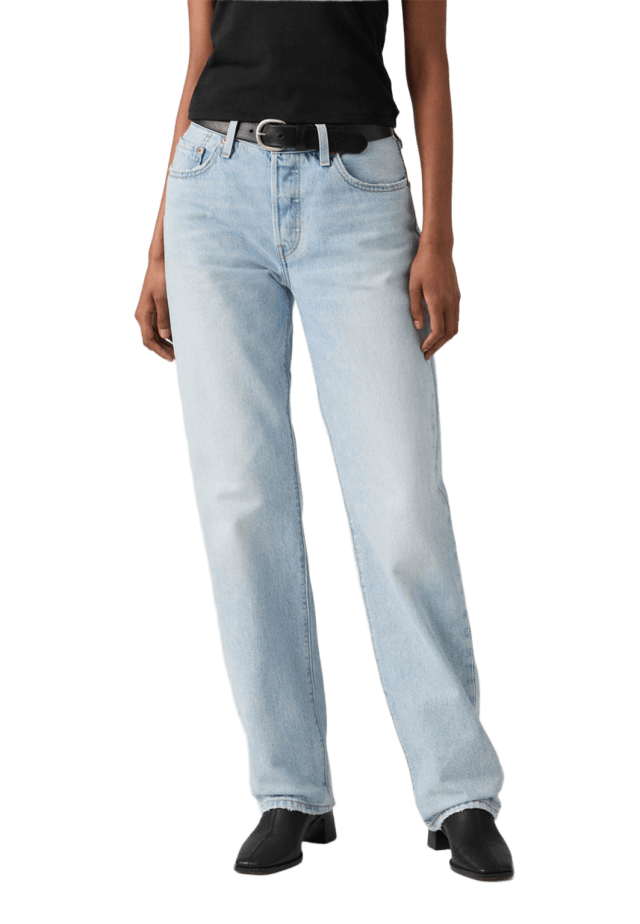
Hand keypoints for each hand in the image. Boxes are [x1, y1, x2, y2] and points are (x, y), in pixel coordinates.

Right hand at [133, 254, 174, 362]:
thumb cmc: (162, 277)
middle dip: (163, 350)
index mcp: (142, 315)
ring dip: (165, 343)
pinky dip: (167, 334)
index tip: (172, 358)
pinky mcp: (154, 309)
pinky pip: (158, 326)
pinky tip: (178, 337)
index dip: (160, 351)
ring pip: (155, 334)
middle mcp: (142, 316)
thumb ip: (164, 317)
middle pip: (151, 339)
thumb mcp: (164, 298)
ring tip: (179, 351)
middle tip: (178, 358)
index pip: (149, 340)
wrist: (160, 262)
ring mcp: (148, 313)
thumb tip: (165, 336)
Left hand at [408, 241, 460, 359]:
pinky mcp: (457, 295)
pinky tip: (439, 331)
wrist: (438, 248)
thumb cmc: (422, 266)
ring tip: (433, 345)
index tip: (422, 349)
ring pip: (455, 327)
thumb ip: (415, 308)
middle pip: (449, 333)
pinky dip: (449, 329)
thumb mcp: (412, 287)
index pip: (438, 330)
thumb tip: (419, 327)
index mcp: (438, 301)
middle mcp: (450, 302)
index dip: (431, 343)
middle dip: (438, 346)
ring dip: (445, 339)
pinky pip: (456, 317)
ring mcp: (456, 298)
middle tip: (427, 354)